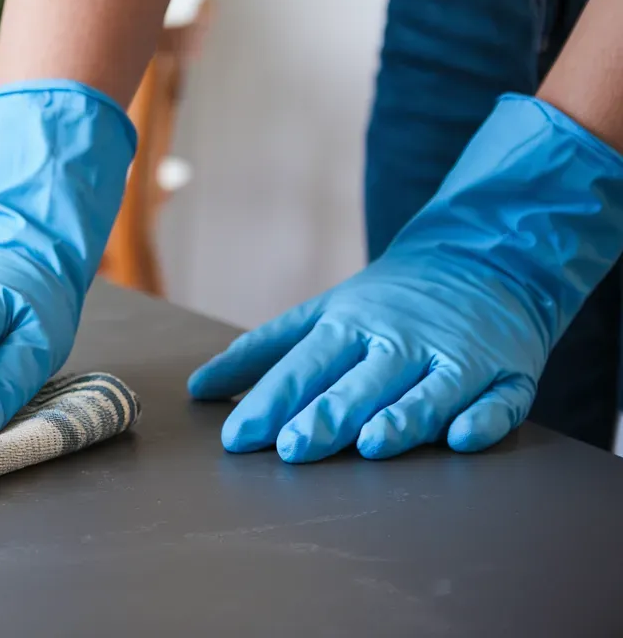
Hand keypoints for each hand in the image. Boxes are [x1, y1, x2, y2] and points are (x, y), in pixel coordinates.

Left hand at [189, 95, 622, 461]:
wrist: (484, 257)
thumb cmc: (388, 300)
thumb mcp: (322, 313)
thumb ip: (263, 352)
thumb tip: (200, 388)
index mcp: (349, 324)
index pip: (304, 365)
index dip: (272, 402)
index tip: (239, 437)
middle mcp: (399, 340)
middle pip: (360, 382)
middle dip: (327, 415)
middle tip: (294, 449)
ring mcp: (455, 356)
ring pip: (426, 392)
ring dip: (399, 419)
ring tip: (370, 445)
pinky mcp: (506, 372)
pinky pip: (498, 400)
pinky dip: (482, 417)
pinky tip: (461, 437)